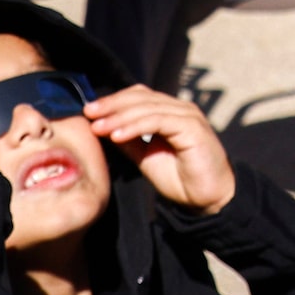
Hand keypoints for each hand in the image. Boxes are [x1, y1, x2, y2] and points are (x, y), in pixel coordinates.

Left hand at [84, 86, 233, 213]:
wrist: (206, 198)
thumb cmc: (180, 178)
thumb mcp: (145, 157)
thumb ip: (129, 141)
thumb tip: (102, 128)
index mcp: (170, 112)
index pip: (139, 96)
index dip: (114, 100)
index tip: (89, 111)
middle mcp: (180, 109)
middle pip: (141, 97)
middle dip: (112, 105)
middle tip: (88, 113)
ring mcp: (188, 116)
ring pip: (148, 108)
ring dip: (119, 117)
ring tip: (98, 127)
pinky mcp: (193, 128)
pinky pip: (159, 121)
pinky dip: (135, 127)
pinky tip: (117, 136)